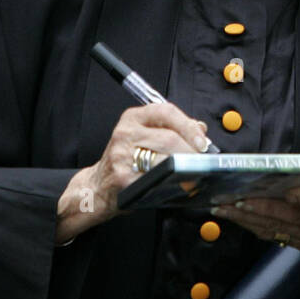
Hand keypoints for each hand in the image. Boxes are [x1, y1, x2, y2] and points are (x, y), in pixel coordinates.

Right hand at [56, 102, 210, 243]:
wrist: (98, 187)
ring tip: (192, 172)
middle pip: (169, 138)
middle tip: (200, 161)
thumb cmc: (126, 161)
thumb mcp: (145, 136)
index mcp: (133, 118)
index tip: (201, 141)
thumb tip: (200, 129)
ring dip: (184, 167)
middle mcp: (125, 133)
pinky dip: (172, 182)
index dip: (189, 126)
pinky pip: (155, 178)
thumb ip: (172, 128)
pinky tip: (179, 184)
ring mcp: (122, 156)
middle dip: (191, 151)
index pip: (166, 112)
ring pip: (164, 158)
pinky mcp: (124, 178)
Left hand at [213, 197, 299, 251]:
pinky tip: (241, 220)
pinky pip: (275, 237)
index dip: (269, 203)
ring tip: (225, 209)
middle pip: (277, 218)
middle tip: (226, 202)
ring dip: (246, 220)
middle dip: (249, 210)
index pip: (296, 207)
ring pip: (272, 229)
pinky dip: (256, 228)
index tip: (248, 196)